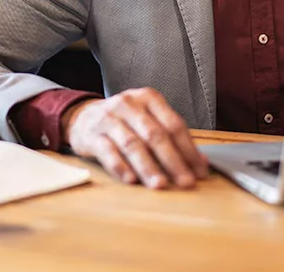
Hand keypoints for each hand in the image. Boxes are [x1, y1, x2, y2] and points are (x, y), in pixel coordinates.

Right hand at [61, 88, 208, 188]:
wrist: (82, 116)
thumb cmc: (123, 121)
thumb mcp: (147, 119)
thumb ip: (171, 137)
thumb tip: (200, 163)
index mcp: (148, 98)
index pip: (173, 124)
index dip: (189, 150)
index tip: (200, 172)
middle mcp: (128, 104)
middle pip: (155, 135)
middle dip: (173, 161)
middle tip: (185, 182)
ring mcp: (108, 118)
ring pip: (132, 144)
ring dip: (148, 167)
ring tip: (160, 185)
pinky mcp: (92, 134)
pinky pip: (107, 151)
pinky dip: (120, 167)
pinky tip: (131, 180)